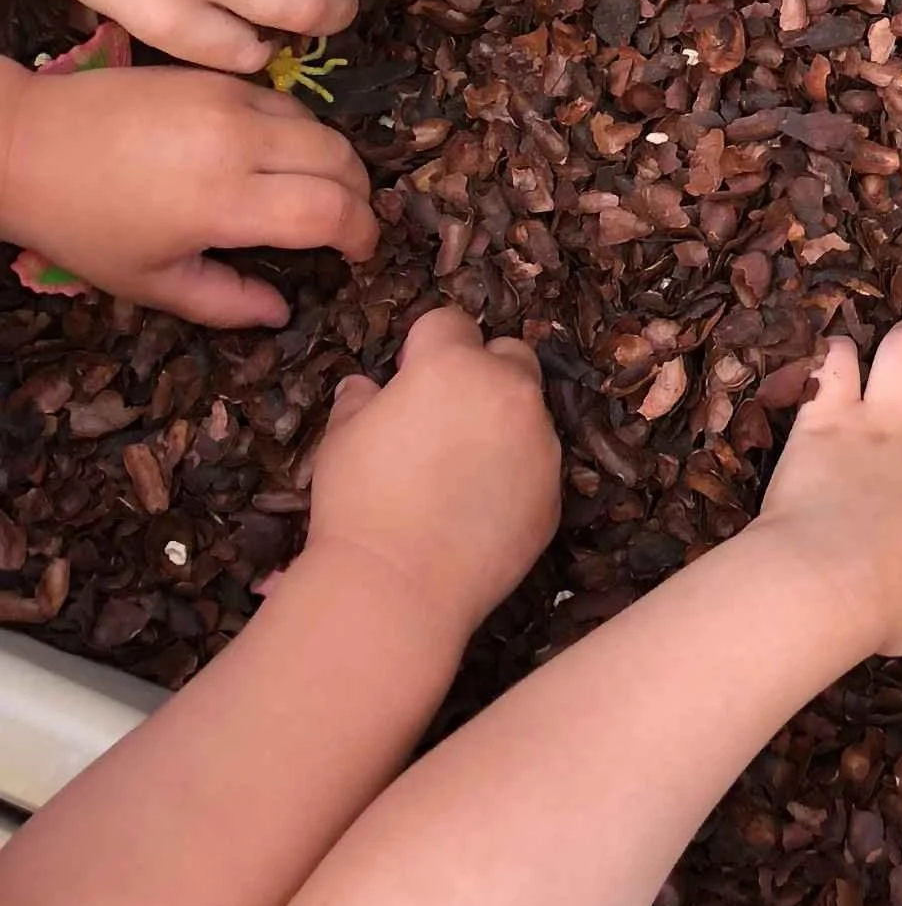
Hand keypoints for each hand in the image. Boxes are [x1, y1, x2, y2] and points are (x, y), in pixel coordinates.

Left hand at [0, 61, 377, 327]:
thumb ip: (224, 301)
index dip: (361, 234)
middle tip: (347, 224)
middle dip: (359, 197)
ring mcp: (230, 101)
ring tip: (318, 190)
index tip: (359, 252)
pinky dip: (301, 133)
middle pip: (341, 162)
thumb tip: (282, 312)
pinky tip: (279, 157)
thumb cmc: (83, 223)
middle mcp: (238, 143)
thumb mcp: (148, 281)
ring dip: (334, 163)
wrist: (25, 143)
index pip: (330, 212)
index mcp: (223, 202)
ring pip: (321, 128)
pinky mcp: (216, 77)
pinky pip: (287, 103)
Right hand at [305, 307, 559, 644]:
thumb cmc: (359, 501)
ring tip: (461, 468)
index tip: (408, 376)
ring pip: (528, 410)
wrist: (399, 584)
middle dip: (482, 371)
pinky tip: (480, 505)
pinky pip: (537, 462)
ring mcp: (540, 439)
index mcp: (453, 365)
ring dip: (502, 423)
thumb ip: (360, 400)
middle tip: (445, 415)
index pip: (450, 322)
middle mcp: (508, 390)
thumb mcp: (341, 439)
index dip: (426, 347)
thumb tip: (366, 386)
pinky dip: (516, 471)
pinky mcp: (555, 488)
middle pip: (508, 354)